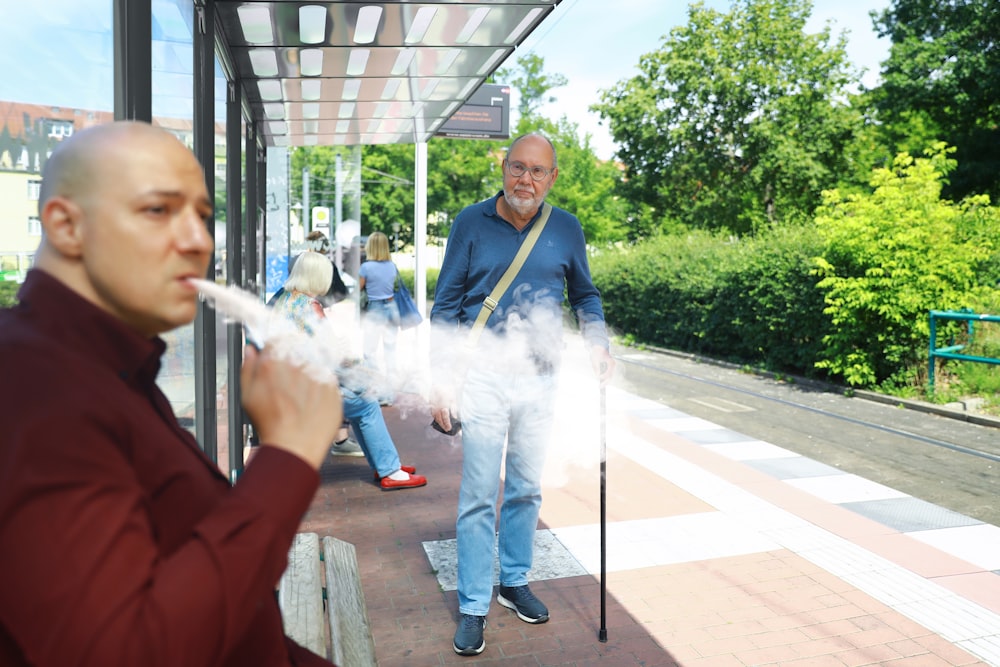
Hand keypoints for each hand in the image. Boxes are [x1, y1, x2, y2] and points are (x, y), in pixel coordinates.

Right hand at [241, 345, 342, 469]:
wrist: (295, 447)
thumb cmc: (270, 426)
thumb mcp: (247, 396)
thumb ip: (248, 368)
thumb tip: (251, 349)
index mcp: (274, 364)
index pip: (277, 343)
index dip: (277, 351)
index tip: (278, 361)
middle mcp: (297, 365)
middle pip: (296, 353)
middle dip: (293, 364)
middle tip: (290, 386)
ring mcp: (318, 375)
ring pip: (313, 365)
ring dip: (308, 375)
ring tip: (301, 398)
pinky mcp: (333, 386)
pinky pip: (328, 379)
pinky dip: (321, 387)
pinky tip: (313, 402)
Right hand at [430, 385, 456, 433]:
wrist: (440, 381)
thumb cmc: (449, 390)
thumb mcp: (454, 399)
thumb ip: (454, 408)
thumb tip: (454, 417)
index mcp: (443, 405)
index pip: (445, 417)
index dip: (447, 424)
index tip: (449, 428)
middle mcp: (437, 406)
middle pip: (439, 419)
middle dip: (443, 425)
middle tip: (447, 429)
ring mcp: (433, 405)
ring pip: (435, 416)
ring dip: (439, 422)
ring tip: (443, 426)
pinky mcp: (430, 403)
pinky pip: (432, 412)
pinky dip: (435, 417)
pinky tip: (438, 419)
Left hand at [590, 346, 614, 386]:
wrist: (598, 347)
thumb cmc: (596, 353)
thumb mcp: (594, 360)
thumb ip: (596, 368)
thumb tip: (597, 376)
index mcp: (611, 363)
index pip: (609, 373)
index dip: (603, 377)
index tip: (597, 378)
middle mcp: (613, 365)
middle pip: (610, 376)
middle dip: (605, 382)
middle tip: (599, 387)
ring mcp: (612, 366)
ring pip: (609, 376)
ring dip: (605, 381)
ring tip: (600, 386)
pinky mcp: (609, 367)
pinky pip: (608, 374)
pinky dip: (605, 378)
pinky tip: (601, 381)